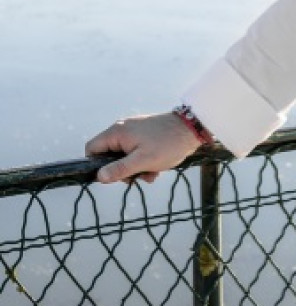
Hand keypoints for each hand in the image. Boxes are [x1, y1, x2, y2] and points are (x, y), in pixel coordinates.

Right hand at [85, 113, 201, 183]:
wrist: (192, 128)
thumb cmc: (167, 143)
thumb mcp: (142, 161)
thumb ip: (119, 169)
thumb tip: (99, 177)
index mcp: (117, 132)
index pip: (92, 149)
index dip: (97, 165)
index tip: (112, 176)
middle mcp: (122, 129)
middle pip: (108, 155)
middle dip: (121, 170)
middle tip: (136, 177)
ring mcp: (134, 131)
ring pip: (124, 156)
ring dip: (135, 169)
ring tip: (151, 173)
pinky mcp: (144, 135)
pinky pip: (136, 153)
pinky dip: (143, 163)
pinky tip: (156, 169)